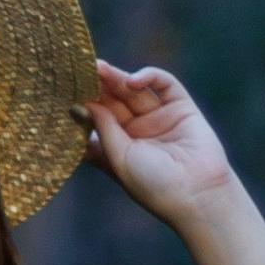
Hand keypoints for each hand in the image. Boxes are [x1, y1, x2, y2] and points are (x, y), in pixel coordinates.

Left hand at [77, 61, 237, 232]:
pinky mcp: (182, 107)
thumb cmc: (154, 185)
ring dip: (117, 78)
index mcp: (119, 147)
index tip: (66, 91)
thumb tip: (83, 104)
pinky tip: (132, 81)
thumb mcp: (119, 158)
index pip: (98, 119)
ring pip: (134, 91)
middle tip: (82, 70)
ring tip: (100, 69)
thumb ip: (104, 128)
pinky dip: (149, 77)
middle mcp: (138, 131)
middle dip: (98, 86)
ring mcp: (159, 118)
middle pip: (114, 101)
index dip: (85, 104)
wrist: (198, 195)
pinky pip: (165, 84)